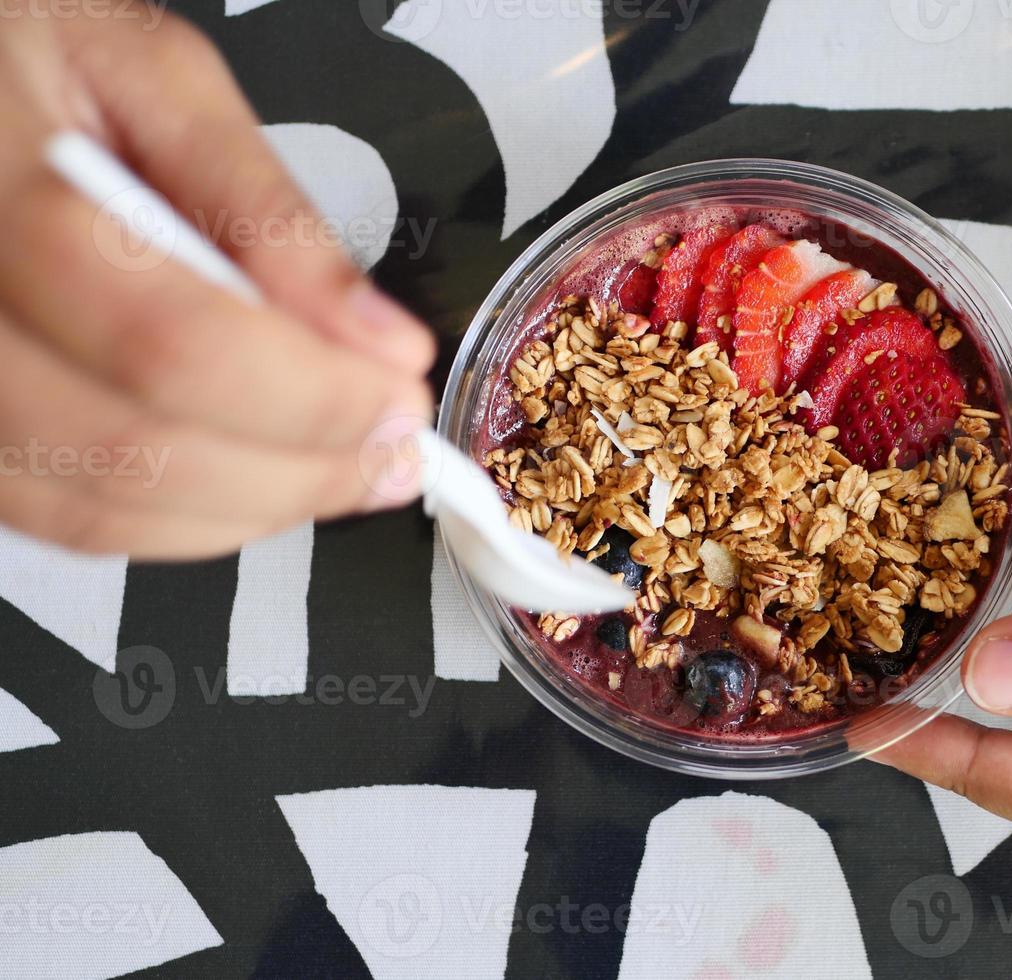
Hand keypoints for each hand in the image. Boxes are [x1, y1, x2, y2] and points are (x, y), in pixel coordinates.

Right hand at [0, 3, 434, 557]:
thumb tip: (377, 338)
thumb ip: (268, 213)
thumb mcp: (157, 80)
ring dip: (251, 510)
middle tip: (390, 452)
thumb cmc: (19, 50)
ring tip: (343, 467)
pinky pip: (60, 514)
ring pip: (95, 506)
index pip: (170, 344)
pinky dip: (182, 518)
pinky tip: (255, 475)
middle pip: (132, 448)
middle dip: (298, 472)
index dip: (309, 398)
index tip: (397, 400)